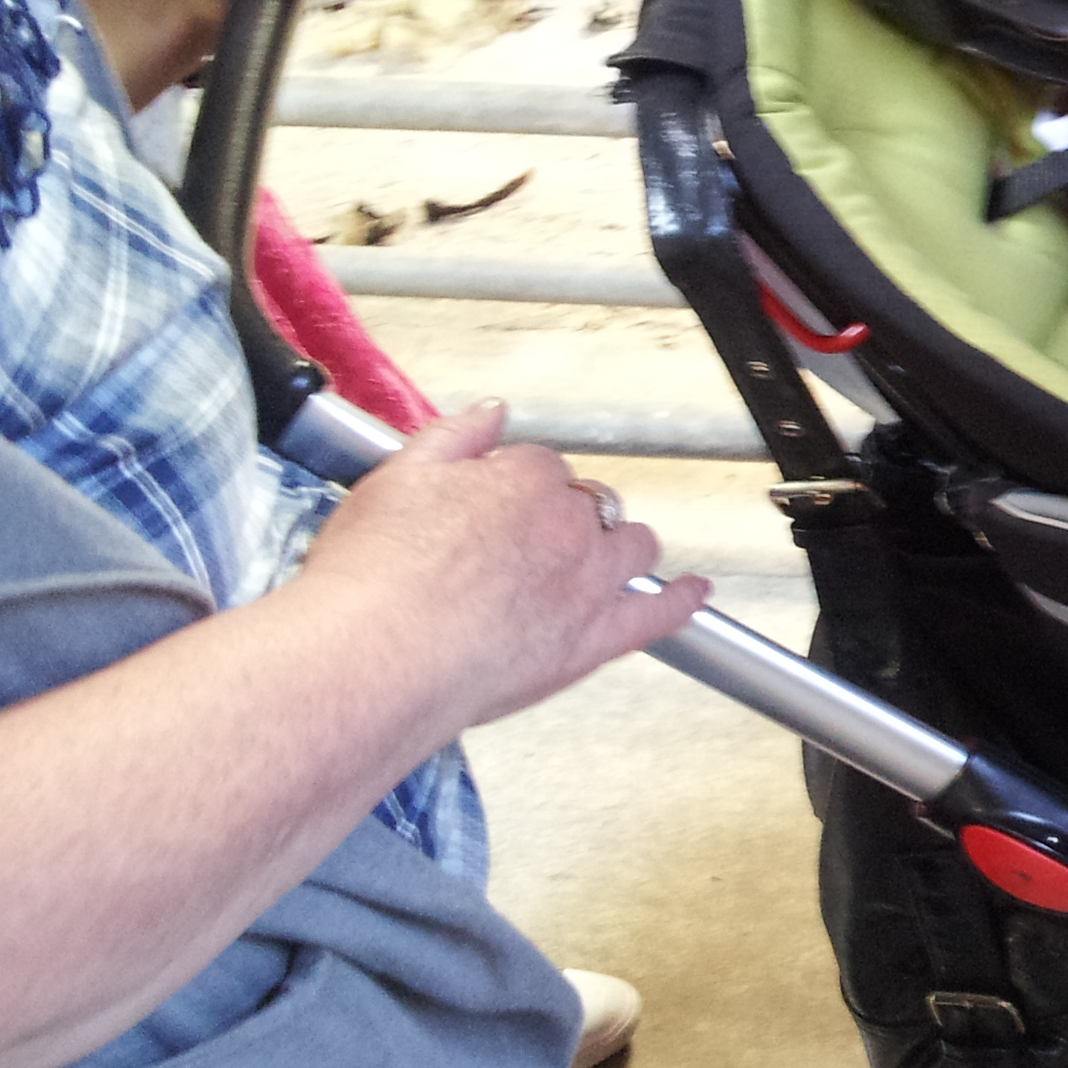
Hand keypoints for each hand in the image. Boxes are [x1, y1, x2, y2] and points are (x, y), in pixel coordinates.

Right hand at [293, 402, 708, 733]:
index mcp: (524, 479)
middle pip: (590, 504)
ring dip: (620, 546)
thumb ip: (451, 437)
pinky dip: (682, 601)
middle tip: (527, 544)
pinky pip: (659, 613)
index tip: (494, 508)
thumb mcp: (395, 478)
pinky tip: (693, 593)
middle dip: (567, 517)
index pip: (539, 466)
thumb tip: (490, 412)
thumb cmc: (374, 575)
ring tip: (598, 559)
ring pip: (632, 545)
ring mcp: (589, 581)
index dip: (514, 488)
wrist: (378, 655)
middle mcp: (568, 524)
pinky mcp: (597, 638)